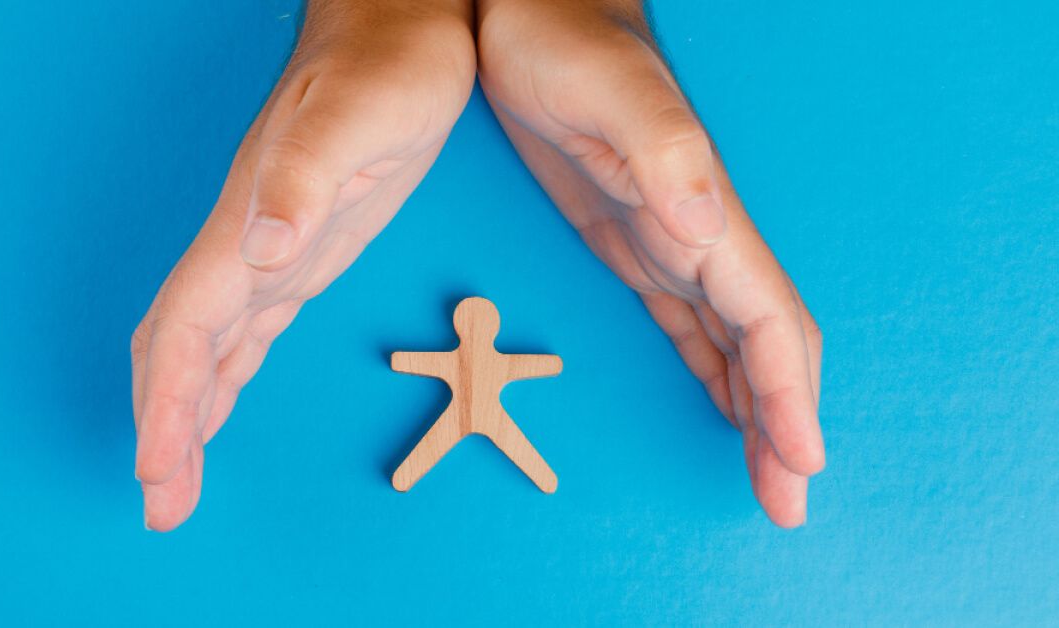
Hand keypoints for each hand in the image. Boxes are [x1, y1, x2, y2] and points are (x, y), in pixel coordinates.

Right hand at [132, 0, 475, 530]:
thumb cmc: (386, 65)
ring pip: (212, 347)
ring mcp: (273, 249)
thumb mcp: (358, 117)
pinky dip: (227, 377)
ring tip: (176, 477)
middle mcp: (249, 244)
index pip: (189, 327)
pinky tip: (220, 404)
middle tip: (163, 503)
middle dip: (167, 426)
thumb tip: (262, 251)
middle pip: (184, 350)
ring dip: (190, 413)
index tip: (157, 468)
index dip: (168, 400)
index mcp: (250, 222)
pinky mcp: (304, 250)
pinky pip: (249, 329)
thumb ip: (305, 180)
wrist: (398, 25)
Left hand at [477, 0, 823, 526]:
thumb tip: (708, 232)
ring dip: (756, 410)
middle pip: (762, 346)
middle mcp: (699, 237)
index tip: (801, 460)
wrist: (535, 10)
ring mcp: (671, 242)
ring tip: (769, 475)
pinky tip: (722, 404)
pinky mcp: (634, 243)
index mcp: (702, 213)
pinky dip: (714, 372)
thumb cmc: (562, 39)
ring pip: (732, 343)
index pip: (766, 320)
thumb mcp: (606, 89)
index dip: (788, 393)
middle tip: (788, 502)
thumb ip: (662, 153)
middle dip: (783, 423)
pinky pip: (690, 323)